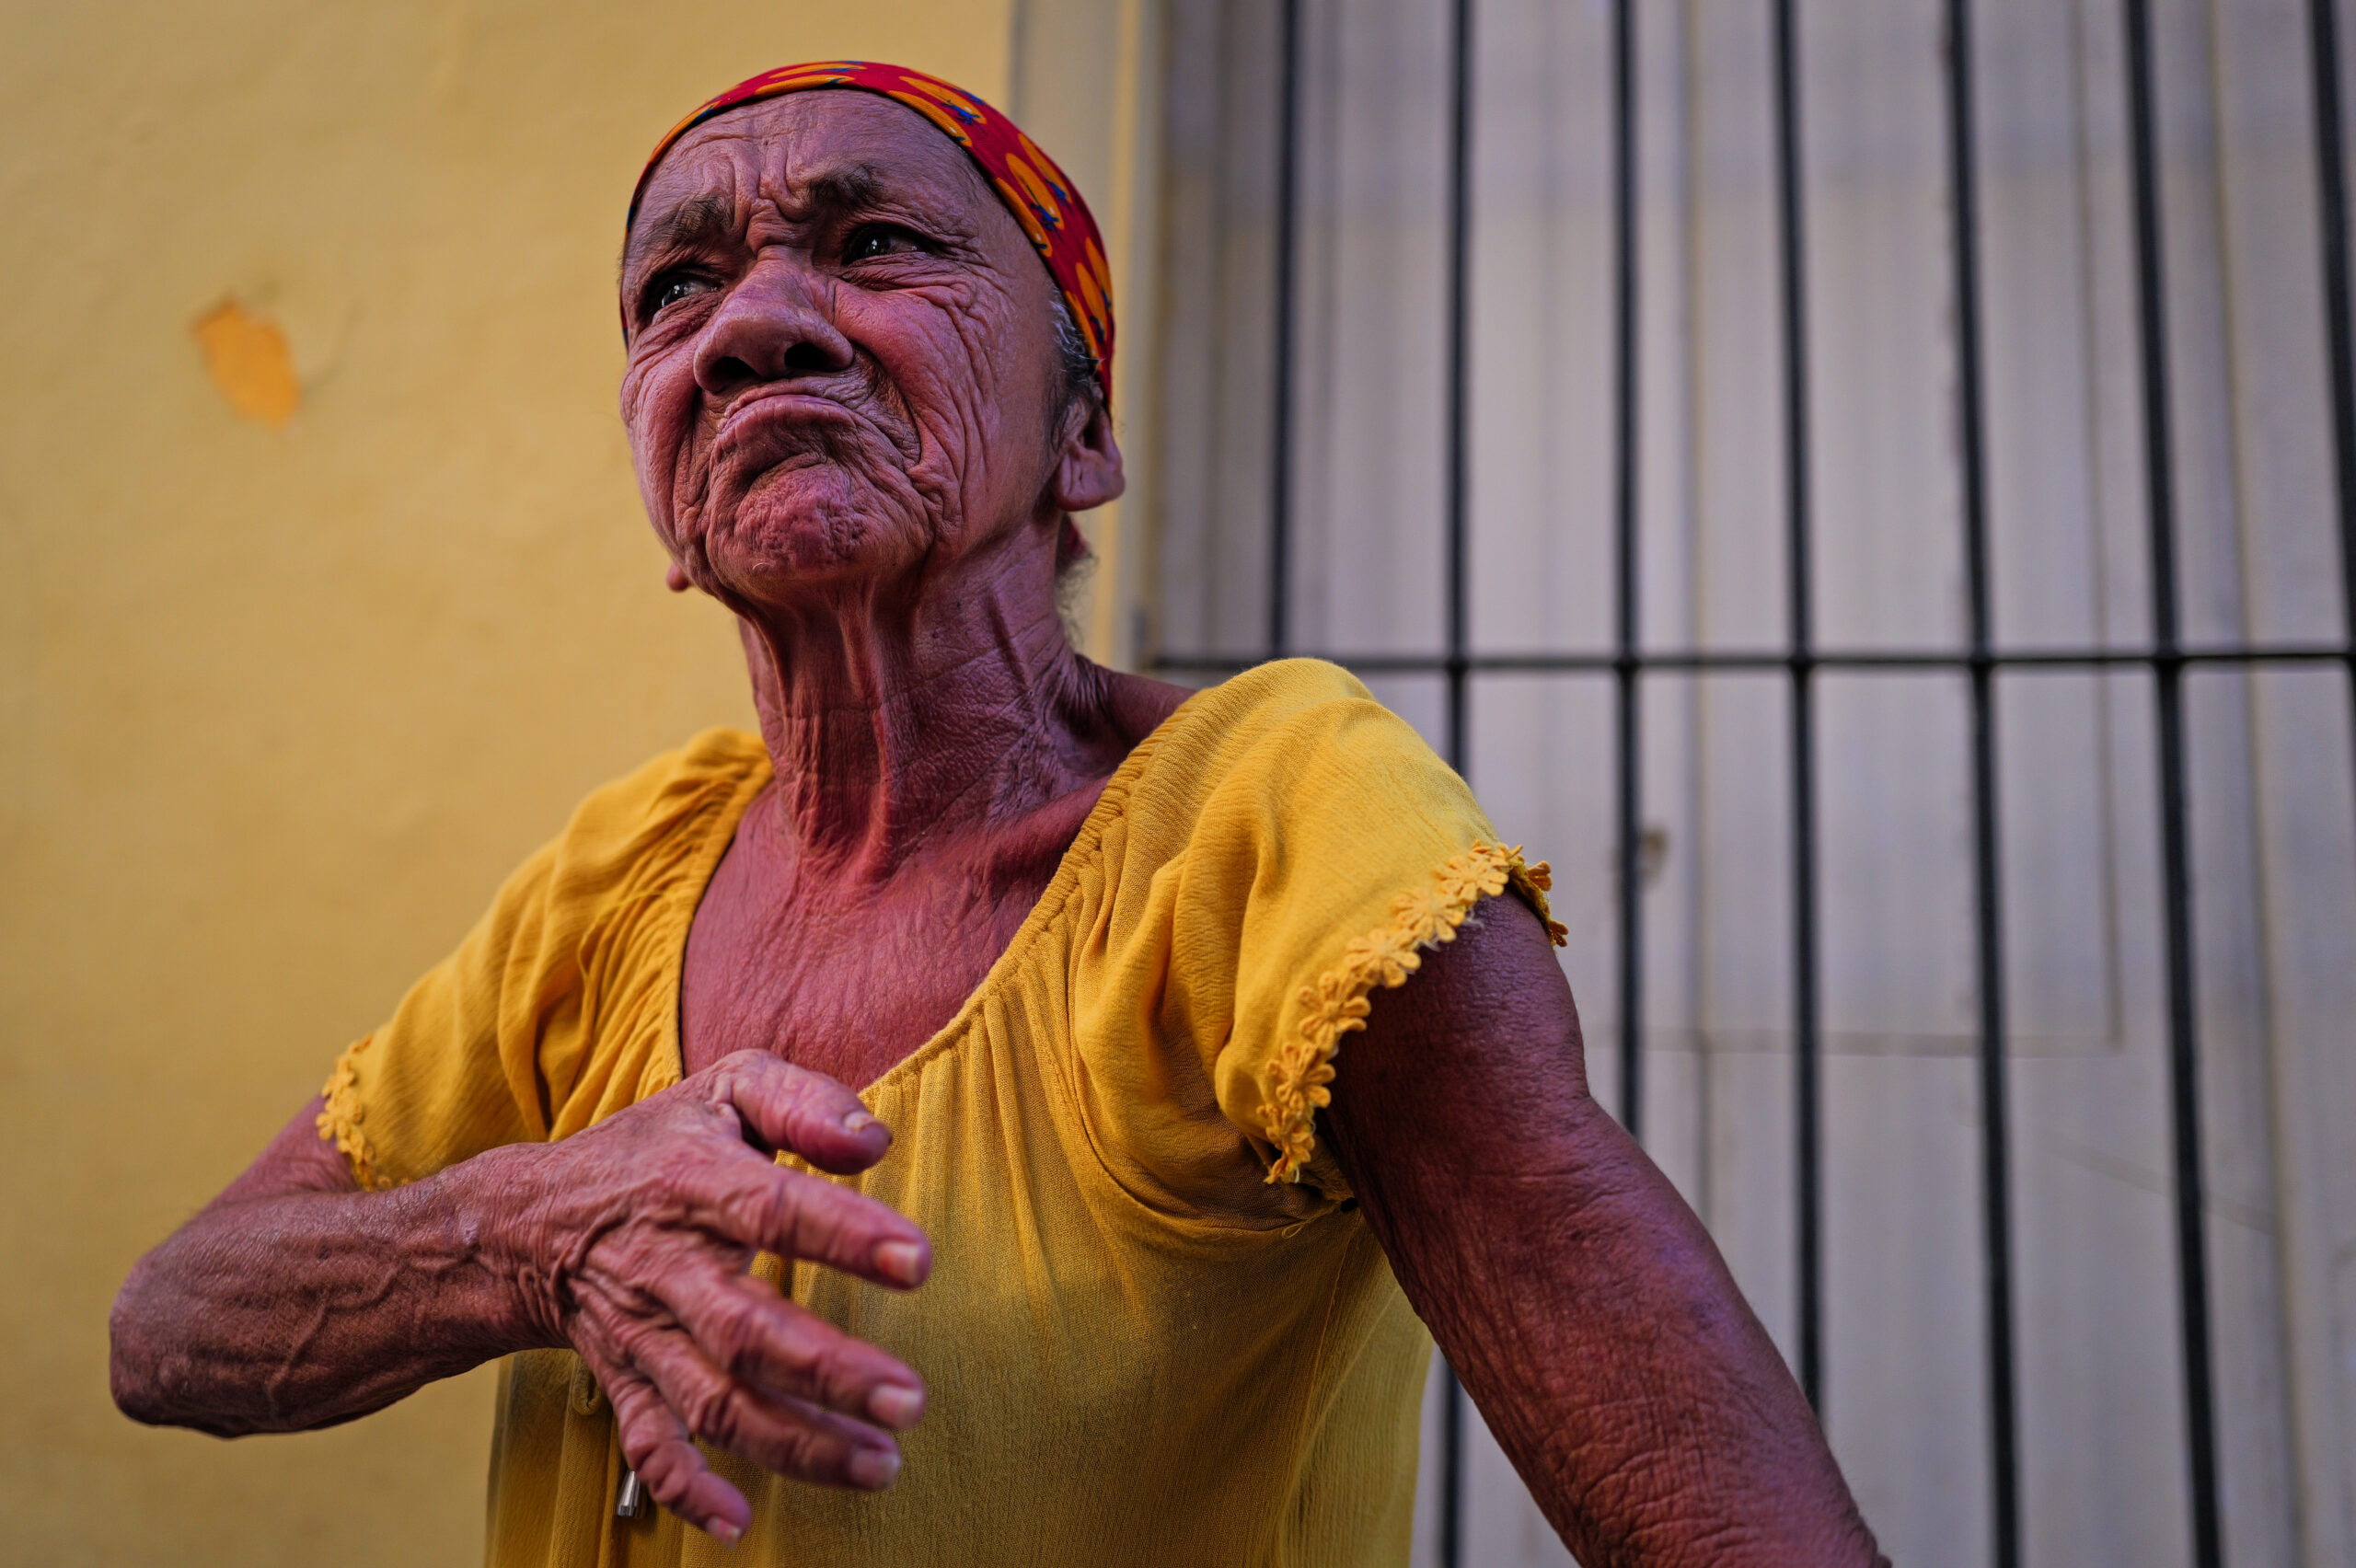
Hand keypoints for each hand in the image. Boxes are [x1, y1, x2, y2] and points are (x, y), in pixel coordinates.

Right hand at [505, 1049, 931, 1541]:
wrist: (531, 1218)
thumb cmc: (659, 1147)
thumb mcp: (727, 1089)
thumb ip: (805, 1102)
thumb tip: (875, 1142)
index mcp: (695, 1183)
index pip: (771, 1209)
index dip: (843, 1234)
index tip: (916, 1260)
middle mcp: (667, 1268)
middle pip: (745, 1330)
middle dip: (828, 1371)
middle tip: (908, 1399)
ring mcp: (645, 1334)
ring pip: (713, 1402)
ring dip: (794, 1442)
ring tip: (879, 1461)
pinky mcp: (627, 1381)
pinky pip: (649, 1447)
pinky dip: (687, 1491)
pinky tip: (740, 1521)